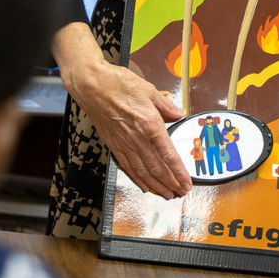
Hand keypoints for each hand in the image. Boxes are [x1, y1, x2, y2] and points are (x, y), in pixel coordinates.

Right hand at [53, 23, 191, 198]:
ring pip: (143, 170)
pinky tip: (143, 185)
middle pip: (157, 167)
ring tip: (166, 194)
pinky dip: (136, 178)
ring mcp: (124, 143)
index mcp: (150, 124)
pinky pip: (127, 165)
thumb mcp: (149, 89)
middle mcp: (138, 138)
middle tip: (180, 193)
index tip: (187, 182)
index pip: (168, 154)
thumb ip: (166, 105)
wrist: (92, 85)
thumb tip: (179, 113)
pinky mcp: (113, 143)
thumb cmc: (118, 83)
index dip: (178, 172)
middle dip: (170, 183)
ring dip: (156, 185)